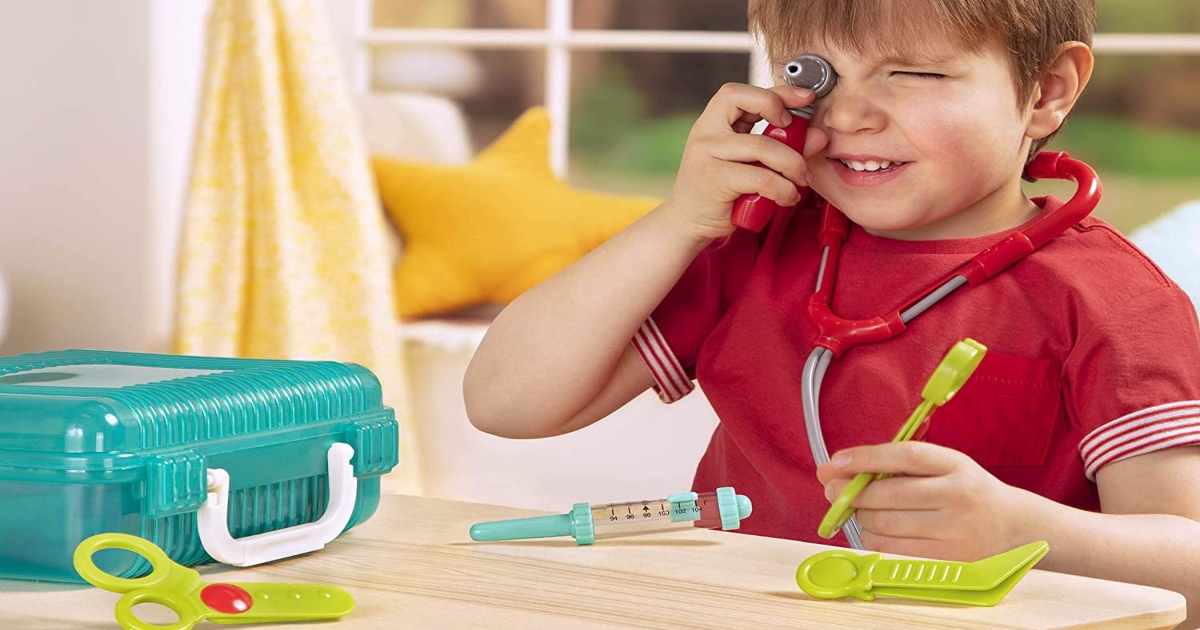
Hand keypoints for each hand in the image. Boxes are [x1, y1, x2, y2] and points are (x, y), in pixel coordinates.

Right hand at [663, 83, 829, 240]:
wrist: (688, 222)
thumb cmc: (721, 191)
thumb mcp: (753, 163)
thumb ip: (783, 145)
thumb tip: (819, 135)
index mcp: (713, 121)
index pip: (742, 92)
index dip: (776, 91)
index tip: (805, 98)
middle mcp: (706, 132)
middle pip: (750, 105)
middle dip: (783, 116)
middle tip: (800, 144)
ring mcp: (707, 154)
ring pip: (763, 146)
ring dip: (792, 164)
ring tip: (800, 180)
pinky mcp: (715, 179)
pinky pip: (761, 177)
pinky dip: (783, 189)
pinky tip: (787, 197)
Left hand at [817, 442, 1032, 560]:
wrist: (1011, 528)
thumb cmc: (964, 491)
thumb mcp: (941, 466)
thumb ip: (892, 463)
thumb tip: (832, 469)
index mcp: (955, 465)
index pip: (905, 456)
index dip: (866, 458)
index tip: (837, 461)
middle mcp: (957, 497)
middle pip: (889, 494)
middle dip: (852, 493)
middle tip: (835, 490)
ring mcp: (954, 531)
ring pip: (886, 524)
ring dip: (861, 517)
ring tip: (860, 510)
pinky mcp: (947, 560)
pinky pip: (893, 549)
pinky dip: (873, 538)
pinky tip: (874, 529)